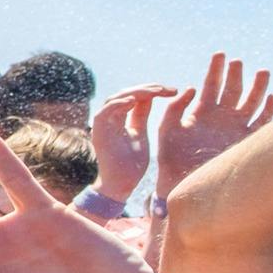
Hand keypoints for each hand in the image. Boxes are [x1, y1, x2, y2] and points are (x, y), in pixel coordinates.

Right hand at [91, 83, 171, 202]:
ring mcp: (102, 125)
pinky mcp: (98, 132)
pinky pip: (105, 112)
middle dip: (146, 89)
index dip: (152, 91)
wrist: (121, 184)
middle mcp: (108, 119)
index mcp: (118, 119)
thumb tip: (150, 97)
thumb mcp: (140, 133)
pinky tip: (134, 100)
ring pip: (115, 99)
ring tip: (155, 91)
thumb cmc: (131, 164)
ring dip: (135, 93)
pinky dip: (119, 104)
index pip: (134, 97)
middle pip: (125, 95)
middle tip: (166, 88)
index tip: (173, 90)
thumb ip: (141, 115)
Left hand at [155, 52, 272, 201]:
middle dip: (236, 75)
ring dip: (258, 87)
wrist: (183, 182)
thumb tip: (191, 88)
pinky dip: (268, 110)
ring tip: (261, 72)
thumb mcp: (168, 128)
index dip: (216, 69)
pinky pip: (261, 122)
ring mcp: (235, 126)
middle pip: (233, 89)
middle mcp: (221, 116)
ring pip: (252, 101)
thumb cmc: (171, 156)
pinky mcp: (245, 139)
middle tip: (237, 62)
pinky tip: (272, 97)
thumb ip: (175, 108)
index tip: (220, 54)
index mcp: (202, 110)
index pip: (211, 84)